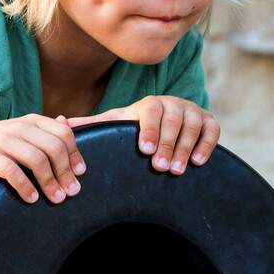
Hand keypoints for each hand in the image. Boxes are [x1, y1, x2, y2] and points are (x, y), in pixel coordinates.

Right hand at [0, 114, 84, 204]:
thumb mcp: (19, 131)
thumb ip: (42, 129)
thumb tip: (67, 122)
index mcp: (30, 121)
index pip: (62, 133)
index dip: (75, 154)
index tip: (80, 173)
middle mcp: (18, 127)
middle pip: (53, 148)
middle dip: (66, 172)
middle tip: (72, 192)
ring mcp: (2, 141)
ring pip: (36, 160)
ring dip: (50, 182)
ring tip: (56, 199)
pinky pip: (12, 172)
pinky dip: (25, 187)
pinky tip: (32, 199)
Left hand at [71, 97, 218, 173]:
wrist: (165, 120)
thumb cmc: (134, 127)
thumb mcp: (113, 124)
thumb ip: (91, 125)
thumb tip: (60, 122)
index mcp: (148, 104)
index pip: (152, 112)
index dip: (150, 130)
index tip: (146, 150)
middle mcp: (173, 103)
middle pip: (174, 119)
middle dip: (168, 144)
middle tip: (162, 167)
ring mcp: (193, 111)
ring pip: (194, 125)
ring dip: (186, 147)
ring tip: (178, 170)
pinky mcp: (209, 121)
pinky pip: (213, 129)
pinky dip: (207, 144)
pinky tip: (198, 162)